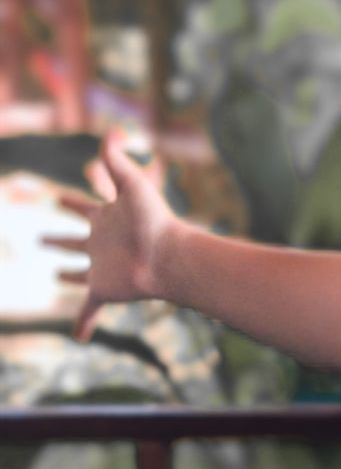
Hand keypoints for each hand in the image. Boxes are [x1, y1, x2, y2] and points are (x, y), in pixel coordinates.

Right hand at [39, 129, 180, 342]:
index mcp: (106, 220)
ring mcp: (101, 268)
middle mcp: (101, 244)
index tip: (57, 198)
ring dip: (68, 276)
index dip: (70, 203)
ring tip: (58, 276)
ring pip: (78, 274)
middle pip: (74, 241)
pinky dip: (84, 323)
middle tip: (41, 239)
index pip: (83, 208)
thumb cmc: (155, 221)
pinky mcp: (104, 289)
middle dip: (58, 239)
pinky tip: (80, 337)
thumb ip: (118, 159)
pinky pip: (89, 309)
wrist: (171, 257)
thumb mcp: (134, 184)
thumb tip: (110, 130)